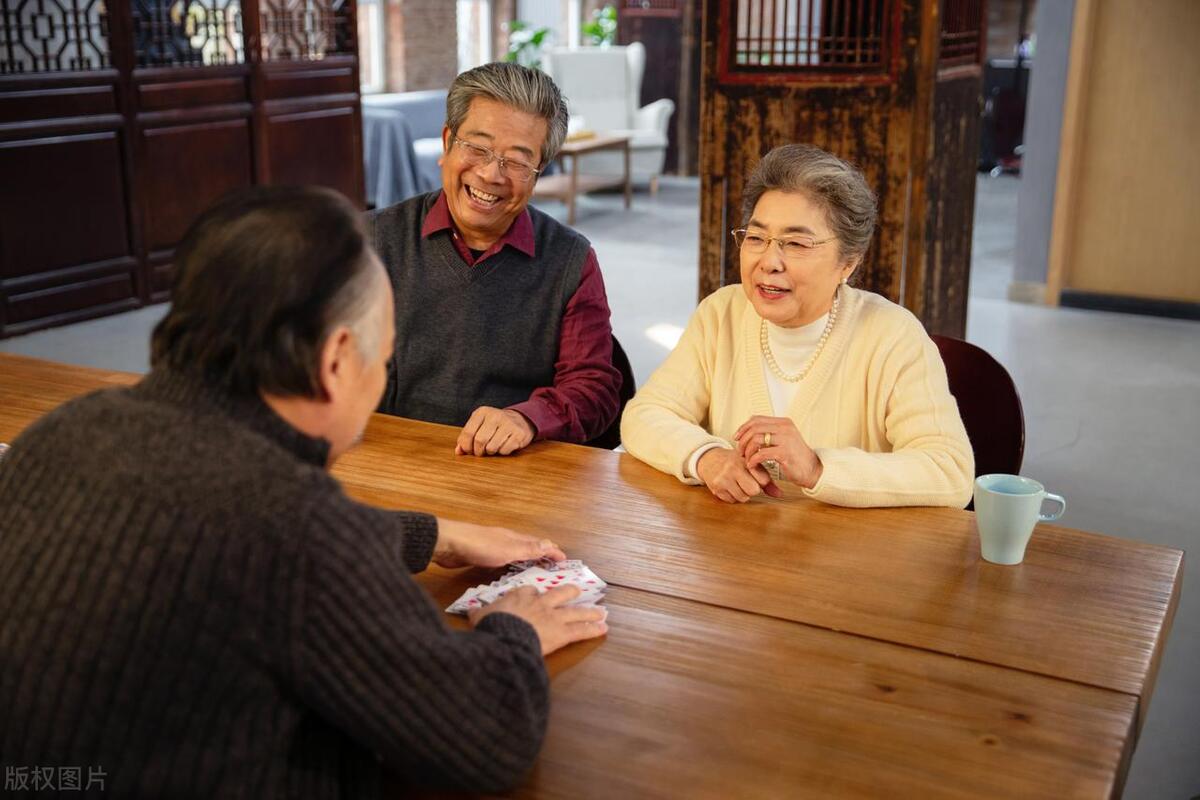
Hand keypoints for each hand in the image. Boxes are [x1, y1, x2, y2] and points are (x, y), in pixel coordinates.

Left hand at [432, 518, 566, 568]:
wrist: (448, 544)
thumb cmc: (479, 546)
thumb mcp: (508, 550)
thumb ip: (529, 549)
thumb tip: (551, 544)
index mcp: (515, 538)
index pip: (539, 544)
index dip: (552, 551)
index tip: (564, 560)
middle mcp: (506, 541)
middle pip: (529, 547)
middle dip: (542, 555)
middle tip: (553, 566)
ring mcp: (493, 548)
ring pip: (515, 554)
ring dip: (527, 560)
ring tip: (535, 570)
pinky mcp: (481, 556)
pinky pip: (502, 561)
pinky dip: (511, 566)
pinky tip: (508, 574)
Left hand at [456, 406, 535, 455]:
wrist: (520, 420)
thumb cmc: (495, 425)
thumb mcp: (479, 426)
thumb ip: (466, 437)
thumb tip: (458, 451)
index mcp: (482, 412)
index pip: (468, 433)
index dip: (466, 446)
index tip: (468, 450)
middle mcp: (496, 415)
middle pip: (479, 441)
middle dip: (478, 451)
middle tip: (481, 451)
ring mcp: (508, 424)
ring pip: (491, 448)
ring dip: (490, 452)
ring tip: (493, 446)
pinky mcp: (518, 434)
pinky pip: (504, 451)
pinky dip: (502, 452)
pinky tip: (504, 445)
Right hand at [469, 585, 608, 655]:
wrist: (506, 635)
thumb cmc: (492, 625)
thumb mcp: (480, 616)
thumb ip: (478, 613)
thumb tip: (470, 612)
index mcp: (521, 596)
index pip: (530, 591)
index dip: (534, 594)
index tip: (536, 596)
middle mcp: (541, 602)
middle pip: (560, 593)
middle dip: (570, 592)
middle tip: (576, 591)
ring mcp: (555, 616)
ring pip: (576, 610)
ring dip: (589, 611)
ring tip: (601, 611)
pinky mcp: (563, 632)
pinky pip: (581, 630)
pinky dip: (593, 629)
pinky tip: (603, 629)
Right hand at [695, 447, 780, 502]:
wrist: (710, 459)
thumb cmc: (734, 462)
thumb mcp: (750, 464)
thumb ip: (766, 480)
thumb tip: (779, 495)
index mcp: (745, 459)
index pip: (763, 480)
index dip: (761, 481)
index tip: (755, 476)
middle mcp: (733, 468)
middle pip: (754, 490)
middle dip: (753, 489)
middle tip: (747, 482)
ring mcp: (723, 478)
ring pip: (743, 498)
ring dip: (743, 494)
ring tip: (738, 484)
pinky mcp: (716, 488)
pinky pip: (732, 501)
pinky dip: (733, 496)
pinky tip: (730, 487)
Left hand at [733, 416, 822, 488]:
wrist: (812, 470)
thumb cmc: (796, 457)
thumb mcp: (784, 439)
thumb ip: (771, 433)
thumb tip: (749, 430)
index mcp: (783, 423)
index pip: (756, 419)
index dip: (743, 428)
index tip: (736, 438)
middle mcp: (785, 428)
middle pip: (754, 428)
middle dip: (743, 440)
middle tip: (740, 451)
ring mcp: (786, 440)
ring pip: (756, 439)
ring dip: (747, 450)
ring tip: (746, 458)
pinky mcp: (784, 453)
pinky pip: (761, 454)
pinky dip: (753, 460)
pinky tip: (752, 465)